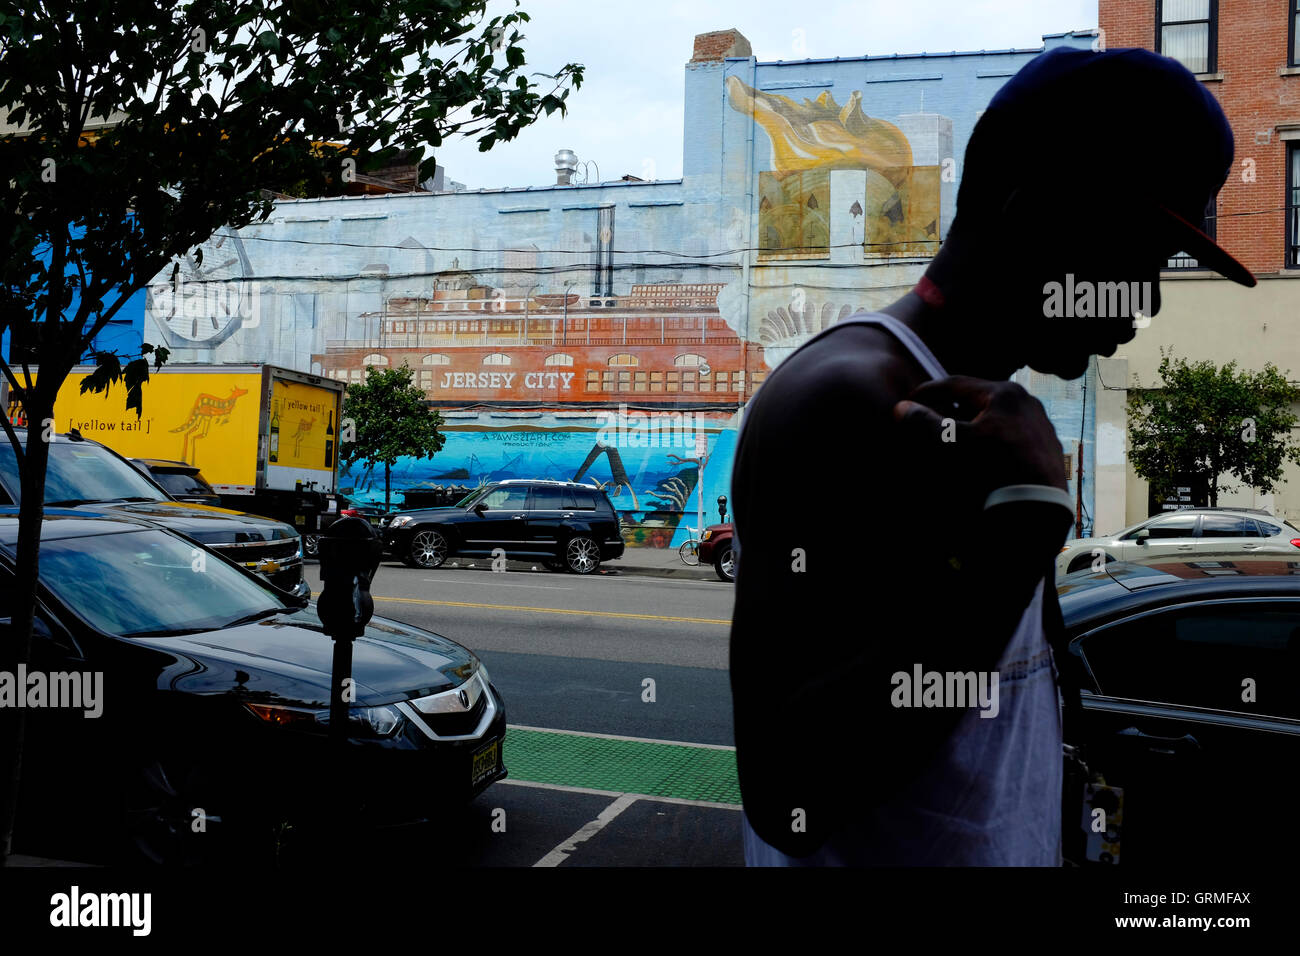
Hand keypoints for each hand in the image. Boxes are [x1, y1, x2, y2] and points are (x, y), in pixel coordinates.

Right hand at [893, 376, 1066, 504]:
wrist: (1038, 506)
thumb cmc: (993, 469)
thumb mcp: (952, 445)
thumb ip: (925, 423)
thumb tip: (902, 407)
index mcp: (1003, 393)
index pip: (955, 384)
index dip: (927, 392)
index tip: (909, 401)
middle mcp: (1026, 400)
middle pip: (977, 399)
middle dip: (951, 408)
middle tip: (930, 419)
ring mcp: (1040, 423)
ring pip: (997, 416)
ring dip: (974, 424)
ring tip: (956, 439)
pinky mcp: (1048, 445)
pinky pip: (1013, 434)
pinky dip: (993, 439)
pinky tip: (984, 455)